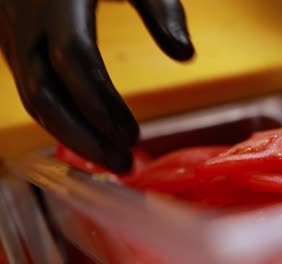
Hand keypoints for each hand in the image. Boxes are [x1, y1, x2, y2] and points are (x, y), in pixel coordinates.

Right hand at [0, 0, 193, 171]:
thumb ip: (162, 9)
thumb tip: (186, 54)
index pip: (75, 58)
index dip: (101, 103)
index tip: (133, 137)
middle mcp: (25, 19)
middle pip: (43, 93)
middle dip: (82, 136)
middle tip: (122, 164)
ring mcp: (12, 34)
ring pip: (32, 98)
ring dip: (70, 136)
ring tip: (110, 159)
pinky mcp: (14, 47)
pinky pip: (32, 91)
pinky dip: (61, 120)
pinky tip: (89, 136)